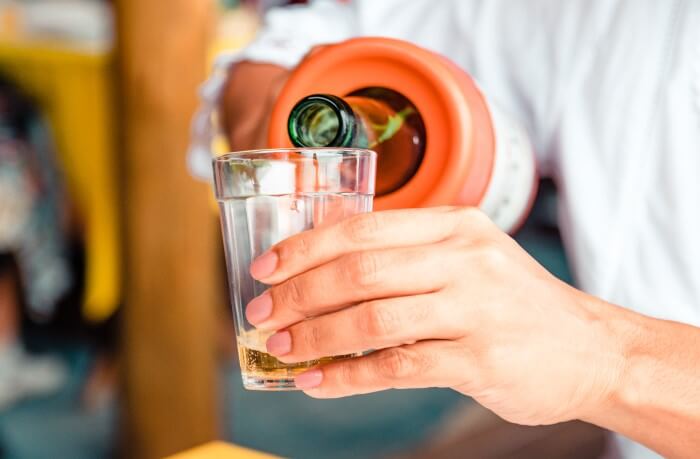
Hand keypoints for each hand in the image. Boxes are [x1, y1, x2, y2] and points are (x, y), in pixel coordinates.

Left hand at [246, 207, 625, 425]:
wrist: (589, 348)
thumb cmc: (513, 302)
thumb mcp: (467, 257)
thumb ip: (404, 253)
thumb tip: (323, 261)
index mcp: (455, 225)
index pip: (363, 228)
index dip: (305, 248)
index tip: (265, 269)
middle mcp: (464, 259)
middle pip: (360, 270)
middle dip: (298, 293)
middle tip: (260, 315)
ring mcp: (475, 309)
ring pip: (372, 318)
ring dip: (315, 336)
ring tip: (280, 350)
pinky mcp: (479, 359)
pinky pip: (396, 367)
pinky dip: (347, 377)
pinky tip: (318, 383)